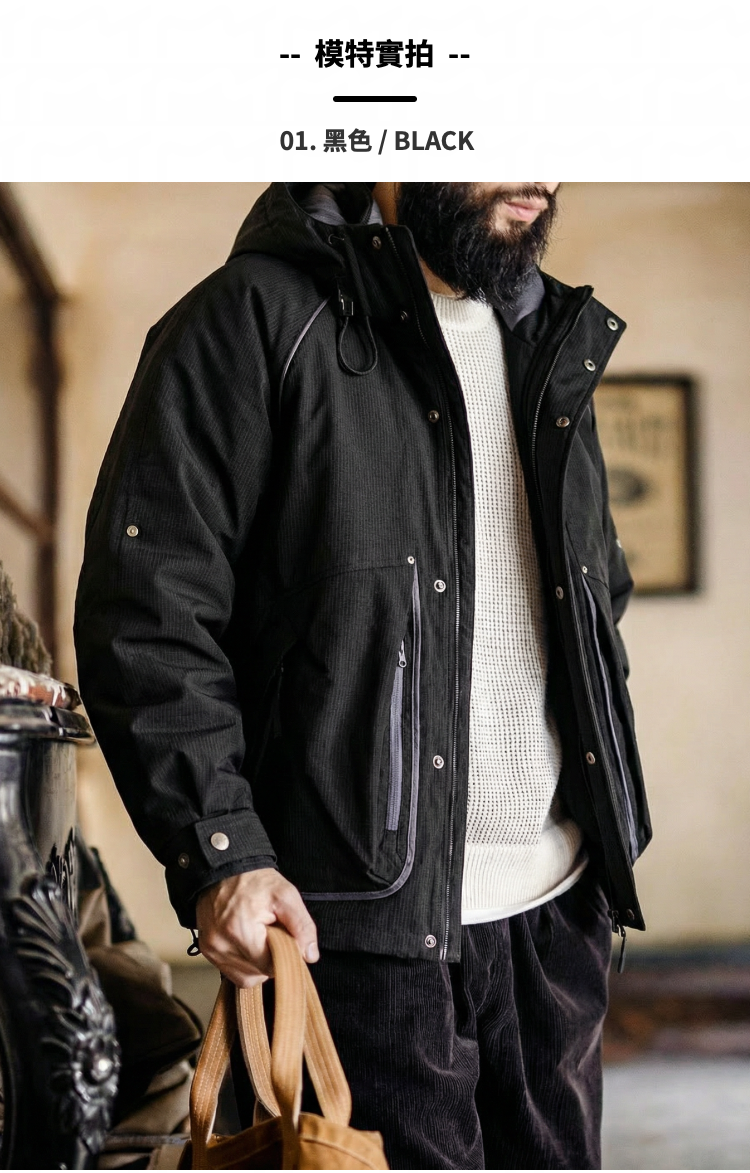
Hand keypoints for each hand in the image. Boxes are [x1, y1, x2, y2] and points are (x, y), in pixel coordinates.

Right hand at [195, 868, 318, 987]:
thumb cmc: (254, 880)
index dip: (283, 957)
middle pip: (257, 975)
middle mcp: (220, 944)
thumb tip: (310, 955)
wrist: (223, 868)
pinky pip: (230, 971)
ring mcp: (211, 949)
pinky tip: (247, 942)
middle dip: (269, 960)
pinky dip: (243, 962)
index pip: (270, 967)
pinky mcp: (206, 949)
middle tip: (272, 935)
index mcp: (240, 930)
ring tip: (258, 938)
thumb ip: (302, 926)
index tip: (285, 940)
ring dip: (256, 964)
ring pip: (244, 977)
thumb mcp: (286, 894)